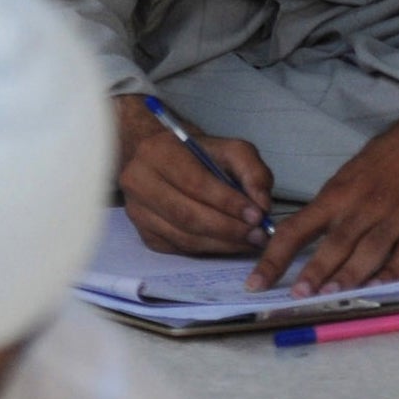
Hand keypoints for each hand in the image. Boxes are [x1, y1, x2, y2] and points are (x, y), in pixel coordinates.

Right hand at [116, 95, 273, 255]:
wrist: (164, 161)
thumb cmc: (199, 155)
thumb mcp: (230, 149)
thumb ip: (253, 171)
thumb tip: (261, 205)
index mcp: (158, 151)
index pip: (194, 183)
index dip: (227, 202)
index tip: (257, 215)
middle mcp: (138, 180)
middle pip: (186, 215)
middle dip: (228, 229)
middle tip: (257, 235)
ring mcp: (136, 210)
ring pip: (183, 236)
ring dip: (221, 244)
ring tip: (248, 241)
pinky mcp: (143, 233)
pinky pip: (179, 248)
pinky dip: (208, 249)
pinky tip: (226, 243)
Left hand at [245, 112, 398, 296]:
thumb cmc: (390, 158)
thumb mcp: (351, 175)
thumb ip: (333, 207)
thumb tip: (306, 237)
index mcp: (337, 194)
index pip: (296, 229)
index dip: (274, 257)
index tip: (256, 281)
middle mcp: (362, 208)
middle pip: (333, 244)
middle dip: (313, 272)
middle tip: (296, 296)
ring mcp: (394, 219)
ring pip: (367, 253)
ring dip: (348, 277)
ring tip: (330, 297)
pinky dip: (391, 274)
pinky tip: (378, 288)